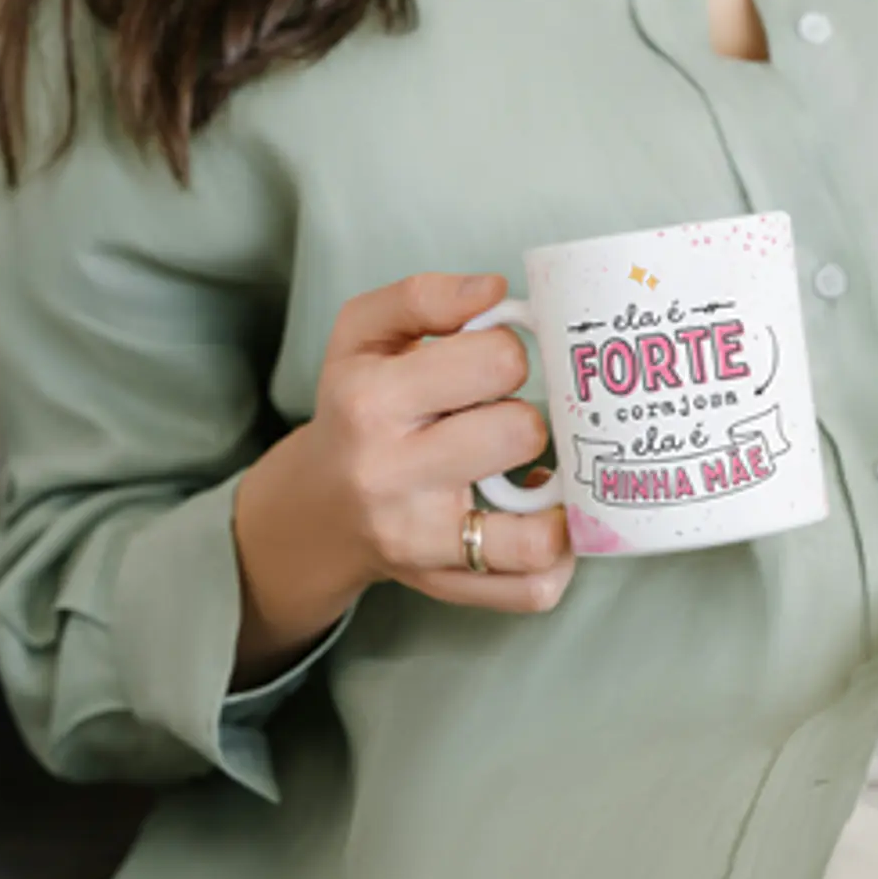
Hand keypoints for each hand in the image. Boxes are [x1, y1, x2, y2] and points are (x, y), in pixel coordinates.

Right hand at [234, 273, 574, 682]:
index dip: (510, 354)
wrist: (319, 507)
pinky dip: (558, 557)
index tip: (493, 367)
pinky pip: (534, 588)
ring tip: (538, 473)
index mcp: (372, 400)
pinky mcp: (447, 585)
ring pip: (536, 533)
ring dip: (557, 497)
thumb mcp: (365, 334)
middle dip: (528, 417)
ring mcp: (422, 541)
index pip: (496, 360)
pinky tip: (545, 521)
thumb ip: (425, 296)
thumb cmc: (358, 408)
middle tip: (505, 419)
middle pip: (522, 432)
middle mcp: (391, 475)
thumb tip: (492, 290)